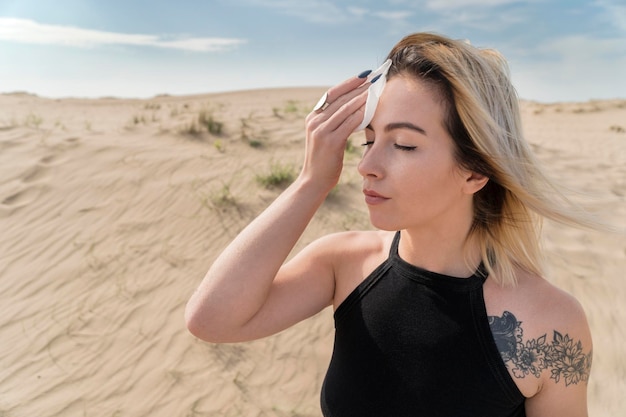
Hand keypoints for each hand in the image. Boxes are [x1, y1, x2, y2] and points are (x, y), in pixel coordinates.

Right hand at [301, 74, 370, 192]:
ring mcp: (320, 131)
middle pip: (339, 98)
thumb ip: (336, 123)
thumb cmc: (325, 161)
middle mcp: (314, 121)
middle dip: (358, 87)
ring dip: (362, 97)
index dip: (348, 84)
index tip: (364, 76)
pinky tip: (372, 108)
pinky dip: (361, 114)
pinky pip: (349, 123)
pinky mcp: (329, 141)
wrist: (314, 181)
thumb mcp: (327, 138)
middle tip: (375, 78)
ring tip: (376, 89)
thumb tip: (357, 109)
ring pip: (345, 108)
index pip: (332, 94)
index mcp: (313, 118)